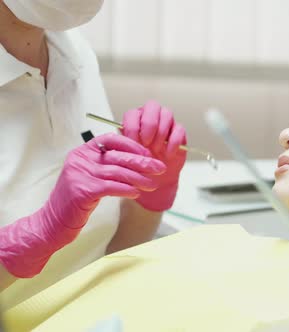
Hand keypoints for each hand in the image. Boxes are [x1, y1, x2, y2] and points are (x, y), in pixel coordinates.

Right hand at [0, 134, 165, 277]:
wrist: (55, 222)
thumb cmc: (77, 200)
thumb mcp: (91, 176)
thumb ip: (108, 165)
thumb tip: (140, 159)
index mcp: (82, 152)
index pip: (110, 139)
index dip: (131, 144)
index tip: (148, 152)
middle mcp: (80, 160)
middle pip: (118, 156)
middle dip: (142, 162)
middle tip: (160, 168)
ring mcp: (80, 174)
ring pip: (117, 172)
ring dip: (139, 178)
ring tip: (153, 185)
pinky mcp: (82, 190)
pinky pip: (111, 187)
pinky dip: (127, 189)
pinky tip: (137, 193)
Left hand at [122, 100, 186, 210]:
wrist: (155, 180)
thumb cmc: (139, 165)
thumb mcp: (127, 156)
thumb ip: (124, 146)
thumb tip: (120, 141)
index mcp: (135, 121)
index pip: (133, 113)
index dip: (133, 127)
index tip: (133, 142)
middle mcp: (151, 118)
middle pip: (152, 106)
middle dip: (149, 124)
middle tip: (147, 142)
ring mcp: (166, 124)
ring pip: (167, 114)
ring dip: (161, 133)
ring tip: (157, 149)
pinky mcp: (179, 133)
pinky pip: (179, 129)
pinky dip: (173, 142)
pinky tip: (168, 154)